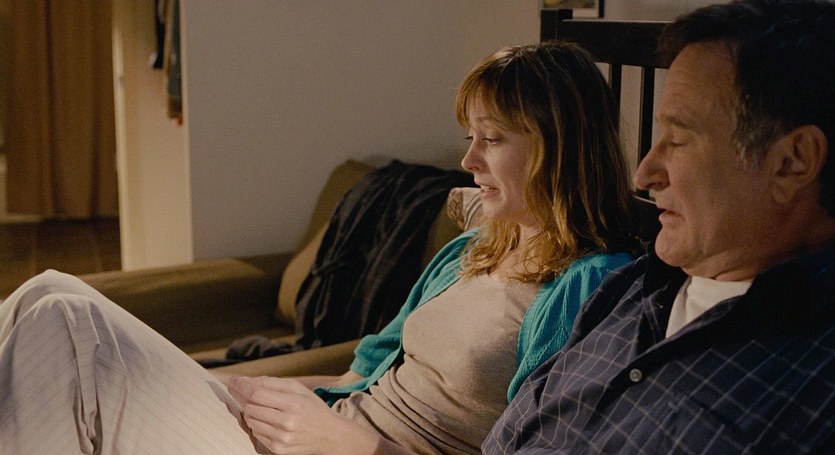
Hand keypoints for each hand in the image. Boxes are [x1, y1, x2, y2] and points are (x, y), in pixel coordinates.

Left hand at [227, 376, 379, 454]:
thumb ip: (273, 383)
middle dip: (242, 397)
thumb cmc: (313, 408)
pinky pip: (256, 433)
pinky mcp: (278, 449)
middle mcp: (287, 422)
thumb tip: (248, 381)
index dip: (241, 386)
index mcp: (293, 404)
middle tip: (240, 390)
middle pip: (250, 407)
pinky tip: (266, 419)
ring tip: (259, 406)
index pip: (257, 393)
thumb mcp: (299, 389)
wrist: (329, 435)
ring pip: (250, 420)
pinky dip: (256, 424)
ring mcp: (281, 438)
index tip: (233, 381)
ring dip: (250, 411)